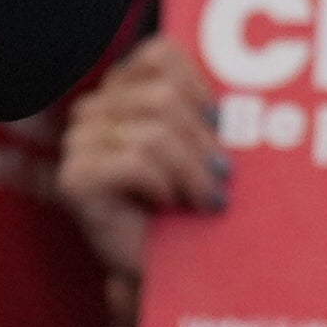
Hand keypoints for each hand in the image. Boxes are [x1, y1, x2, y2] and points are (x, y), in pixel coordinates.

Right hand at [56, 35, 229, 281]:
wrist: (172, 272)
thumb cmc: (193, 206)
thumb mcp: (206, 147)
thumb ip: (209, 110)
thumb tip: (250, 91)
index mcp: (122, 90)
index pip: (160, 55)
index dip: (199, 87)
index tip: (222, 125)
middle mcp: (93, 110)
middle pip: (162, 98)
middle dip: (204, 141)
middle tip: (223, 175)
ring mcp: (78, 144)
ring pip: (153, 134)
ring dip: (190, 171)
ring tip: (205, 197)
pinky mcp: (75, 179)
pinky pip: (134, 162)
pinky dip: (162, 185)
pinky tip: (169, 203)